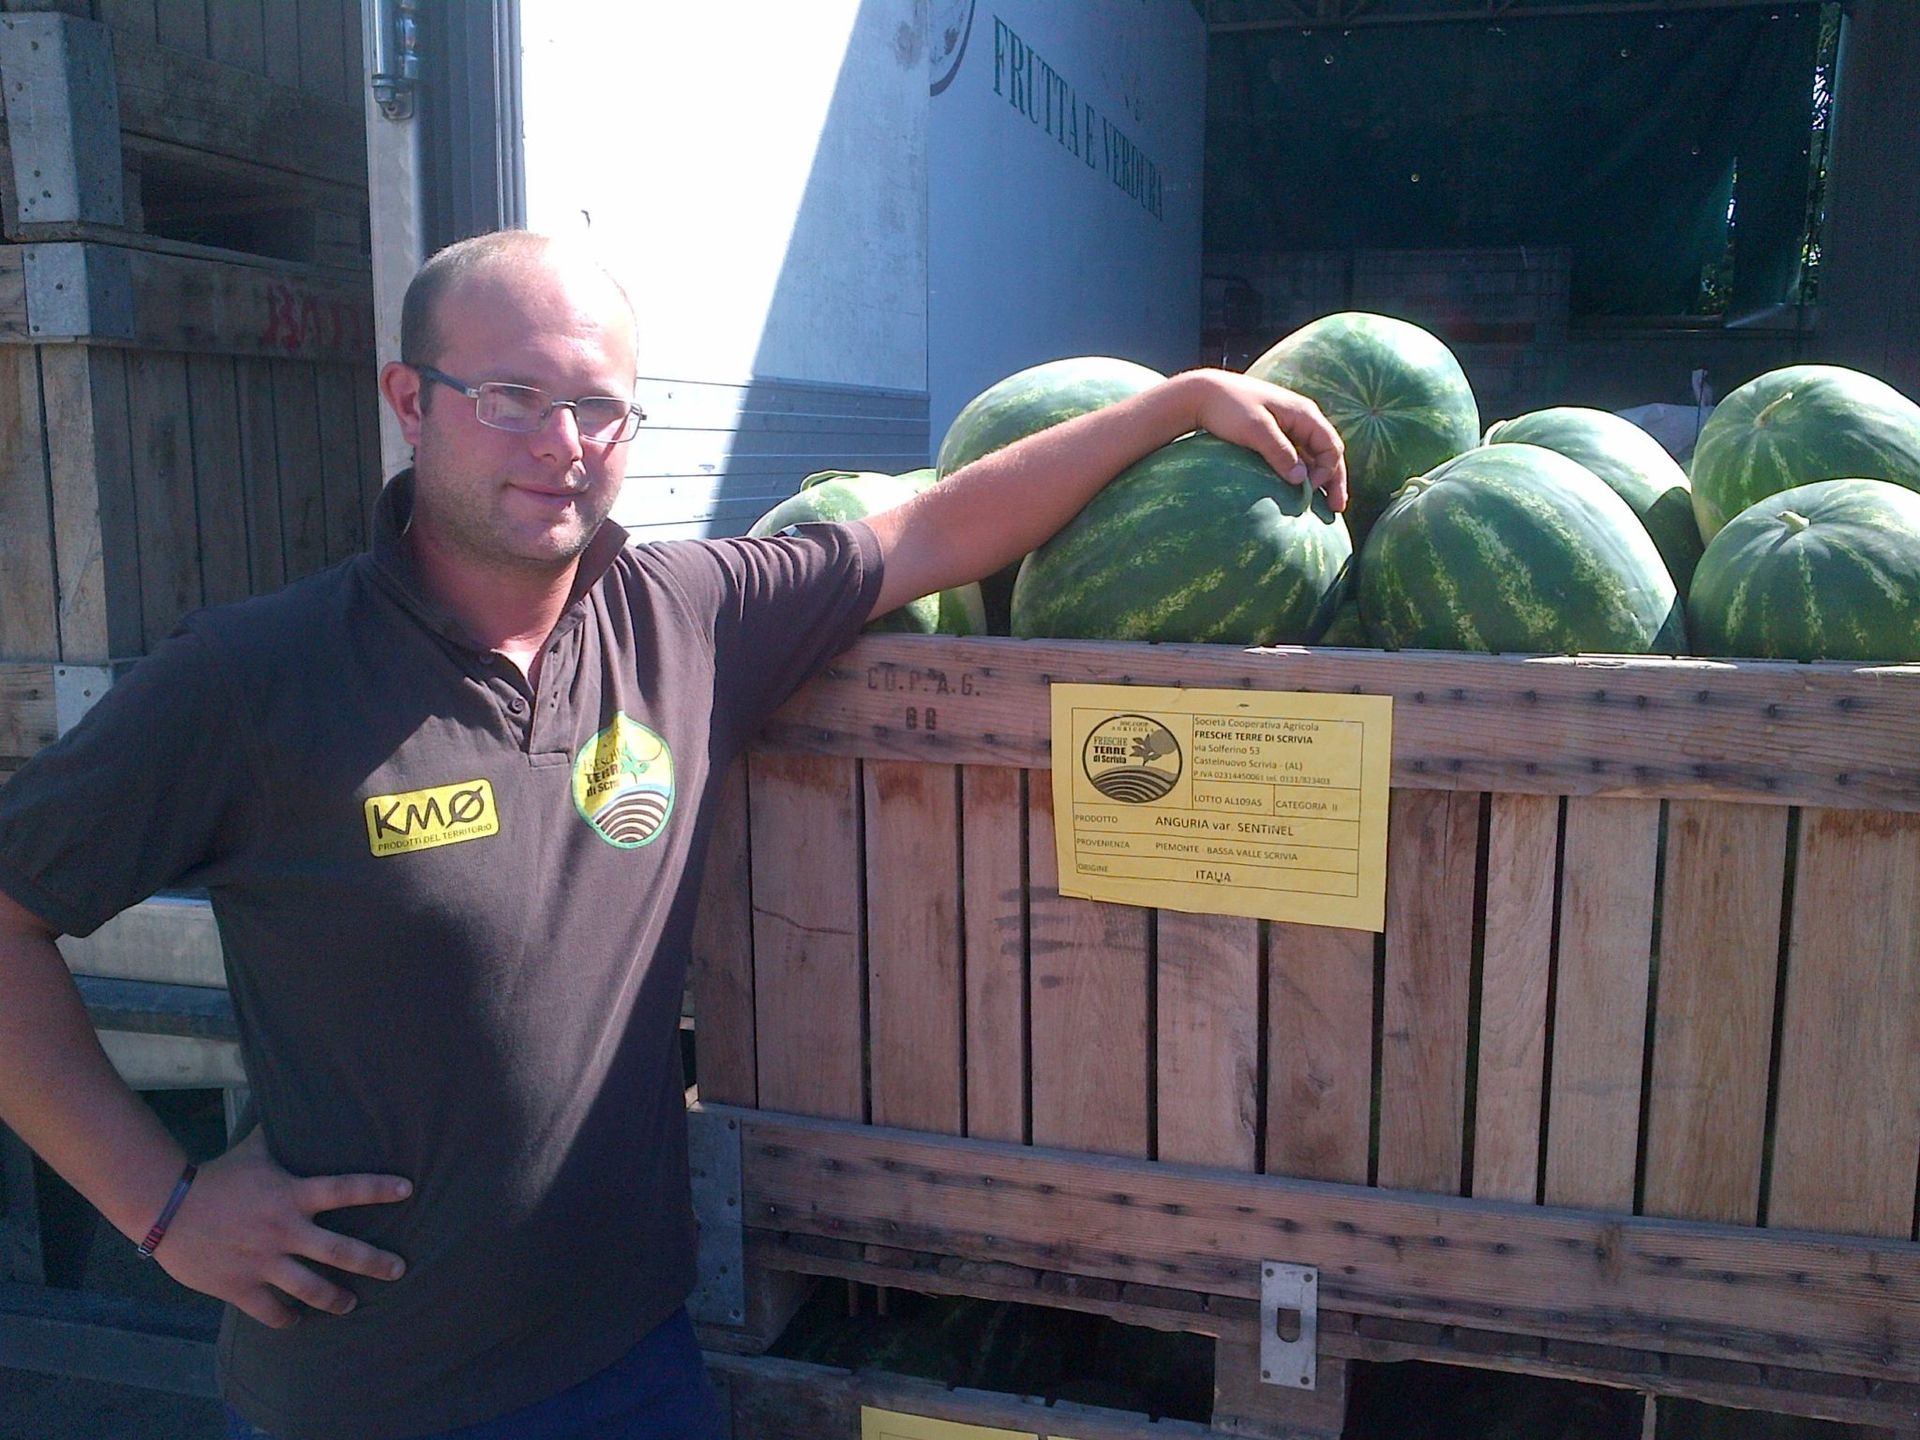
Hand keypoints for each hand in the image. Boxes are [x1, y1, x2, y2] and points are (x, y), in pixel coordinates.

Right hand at [152, 1129, 412, 1328]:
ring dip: (337, 1299)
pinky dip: (287, 1319)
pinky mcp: (240, 1286)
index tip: (408, 1189)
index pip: (345, 1188)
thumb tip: (297, 1094)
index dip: (378, 1188)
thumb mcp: (255, 1150)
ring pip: (312, 1288)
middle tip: (399, 1270)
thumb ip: (282, 1132)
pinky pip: (271, 1311)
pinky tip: (296, 1320)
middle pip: (341, 1251)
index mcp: (291, 1194)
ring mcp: (263, 1261)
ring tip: (351, 1304)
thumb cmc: (216, 1176)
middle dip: (375, 1263)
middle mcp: (283, 1230)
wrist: (166, 1207)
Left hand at [1185, 369, 1348, 512]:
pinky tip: (1298, 490)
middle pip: (1327, 453)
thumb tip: (1301, 479)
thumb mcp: (1256, 429)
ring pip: (1312, 456)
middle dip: (1334, 480)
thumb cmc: (1229, 407)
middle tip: (1337, 508)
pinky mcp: (1273, 435)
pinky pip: (1296, 456)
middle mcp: (1301, 419)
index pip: (1331, 446)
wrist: (1203, 394)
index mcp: (1304, 413)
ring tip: (1323, 505)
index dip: (1329, 471)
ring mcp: (1288, 427)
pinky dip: (1301, 473)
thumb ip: (1280, 452)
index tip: (1311, 490)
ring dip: (1319, 479)